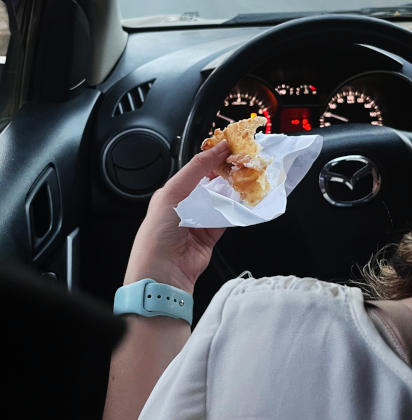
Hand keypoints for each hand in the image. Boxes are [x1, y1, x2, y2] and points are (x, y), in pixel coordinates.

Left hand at [124, 140, 230, 294]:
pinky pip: (227, 218)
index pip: (196, 169)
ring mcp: (199, 220)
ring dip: (232, 191)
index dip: (213, 157)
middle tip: (243, 162)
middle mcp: (186, 205)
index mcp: (172, 193)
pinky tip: (244, 201)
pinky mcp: (211, 235)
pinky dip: (236, 210)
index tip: (230, 147)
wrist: (163, 272)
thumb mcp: (172, 193)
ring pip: (221, 199)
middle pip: (211, 183)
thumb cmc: (158, 234)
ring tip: (246, 178)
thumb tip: (215, 150)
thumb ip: (195, 170)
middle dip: (226, 173)